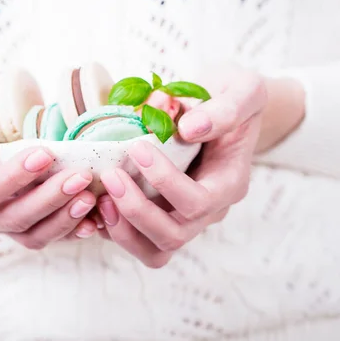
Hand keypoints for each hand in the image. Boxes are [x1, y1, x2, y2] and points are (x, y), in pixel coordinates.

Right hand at [0, 81, 96, 248]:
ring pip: (31, 235)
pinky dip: (71, 230)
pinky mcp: (22, 223)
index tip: (45, 154)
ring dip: (63, 219)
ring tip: (90, 197)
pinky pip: (46, 235)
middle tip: (81, 176)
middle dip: (49, 199)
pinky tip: (93, 220)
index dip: (14, 178)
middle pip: (11, 218)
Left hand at [95, 65, 266, 267]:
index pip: (198, 201)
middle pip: (174, 235)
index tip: (137, 147)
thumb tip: (189, 129)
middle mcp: (210, 209)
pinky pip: (139, 241)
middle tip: (110, 176)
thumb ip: (225, 109)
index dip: (165, 181)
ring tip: (100, 197)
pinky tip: (96, 202)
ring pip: (155, 250)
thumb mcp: (243, 90)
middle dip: (137, 210)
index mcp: (229, 182)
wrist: (226, 108)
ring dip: (123, 230)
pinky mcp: (164, 215)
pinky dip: (114, 229)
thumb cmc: (234, 97)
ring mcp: (186, 216)